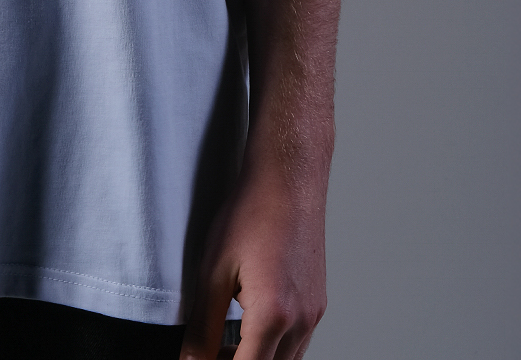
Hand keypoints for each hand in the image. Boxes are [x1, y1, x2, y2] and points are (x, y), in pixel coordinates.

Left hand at [180, 170, 326, 359]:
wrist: (289, 179)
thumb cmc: (251, 214)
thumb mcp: (213, 268)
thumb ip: (202, 325)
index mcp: (273, 316)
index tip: (202, 359)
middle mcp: (300, 322)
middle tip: (208, 352)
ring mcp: (314, 315)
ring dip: (256, 359)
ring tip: (223, 344)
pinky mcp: (318, 305)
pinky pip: (297, 344)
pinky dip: (273, 348)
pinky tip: (249, 329)